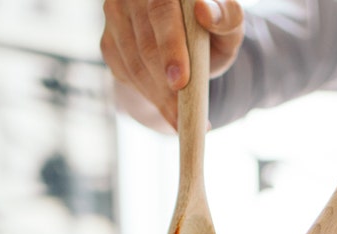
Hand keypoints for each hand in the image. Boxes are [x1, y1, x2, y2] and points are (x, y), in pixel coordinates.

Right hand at [100, 0, 244, 127]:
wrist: (186, 40)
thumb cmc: (211, 31)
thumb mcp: (228, 26)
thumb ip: (227, 17)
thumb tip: (205, 11)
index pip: (161, 10)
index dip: (170, 46)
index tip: (180, 81)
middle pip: (145, 44)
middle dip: (163, 85)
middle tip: (182, 115)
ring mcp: (115, 16)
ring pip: (133, 65)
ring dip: (157, 96)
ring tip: (179, 119)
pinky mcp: (108, 40)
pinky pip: (124, 74)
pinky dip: (147, 95)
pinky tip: (166, 106)